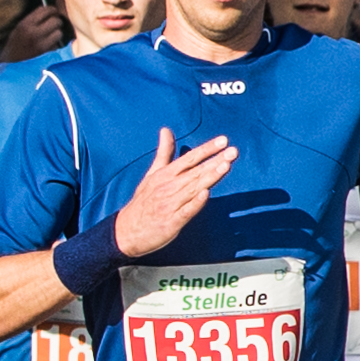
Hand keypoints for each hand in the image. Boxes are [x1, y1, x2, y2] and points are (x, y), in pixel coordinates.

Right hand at [111, 130, 238, 260]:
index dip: (207, 149)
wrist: (126, 231)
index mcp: (165, 174)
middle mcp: (168, 187)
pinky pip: (186, 211)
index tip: (223, 140)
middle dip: (215, 161)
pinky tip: (206, 194)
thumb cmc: (143, 201)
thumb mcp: (152, 174)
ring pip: (193, 188)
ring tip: (226, 165)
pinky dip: (195, 203)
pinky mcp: (172, 222)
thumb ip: (164, 153)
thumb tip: (166, 130)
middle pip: (196, 171)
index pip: (189, 158)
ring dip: (210, 177)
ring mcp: (170, 204)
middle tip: (234, 151)